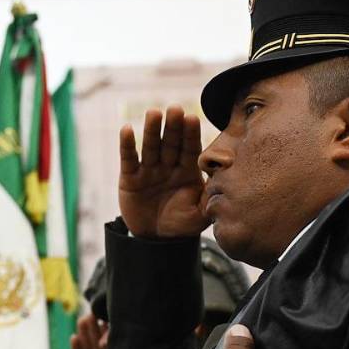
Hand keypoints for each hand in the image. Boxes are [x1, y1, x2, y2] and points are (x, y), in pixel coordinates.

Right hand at [118, 106, 209, 238]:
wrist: (157, 239)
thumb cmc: (182, 225)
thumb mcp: (200, 216)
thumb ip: (209, 199)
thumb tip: (221, 182)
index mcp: (187, 171)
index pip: (190, 149)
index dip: (191, 134)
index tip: (192, 118)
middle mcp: (169, 166)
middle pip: (171, 142)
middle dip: (173, 127)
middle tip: (175, 109)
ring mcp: (149, 170)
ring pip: (151, 146)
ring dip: (151, 130)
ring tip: (153, 113)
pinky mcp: (130, 177)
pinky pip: (129, 159)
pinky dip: (127, 145)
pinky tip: (126, 129)